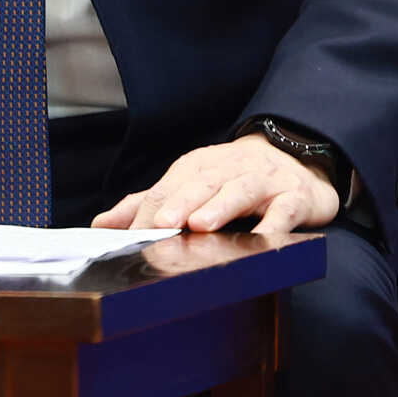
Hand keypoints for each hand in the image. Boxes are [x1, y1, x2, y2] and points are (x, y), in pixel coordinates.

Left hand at [91, 134, 339, 238]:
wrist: (295, 158)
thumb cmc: (234, 178)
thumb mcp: (191, 185)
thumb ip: (149, 204)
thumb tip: (101, 225)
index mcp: (198, 168)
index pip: (170, 187)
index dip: (151, 210)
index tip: (133, 235)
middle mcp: (228, 169)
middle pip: (201, 183)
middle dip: (180, 202)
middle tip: (161, 225)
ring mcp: (263, 181)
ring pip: (240, 190)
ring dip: (220, 206)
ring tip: (201, 224)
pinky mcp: (294, 197)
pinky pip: (285, 208)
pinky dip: (275, 221)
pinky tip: (265, 238)